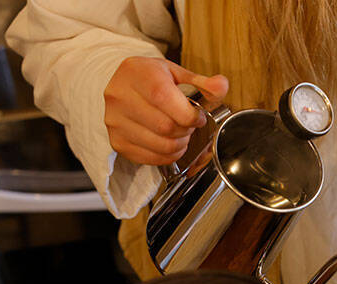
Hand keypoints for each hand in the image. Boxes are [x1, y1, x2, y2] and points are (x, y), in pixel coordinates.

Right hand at [104, 57, 228, 165]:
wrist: (120, 85)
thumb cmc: (150, 79)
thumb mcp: (175, 73)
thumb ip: (202, 82)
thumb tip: (221, 86)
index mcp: (137, 74)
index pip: (166, 100)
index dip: (190, 115)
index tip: (197, 117)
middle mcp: (120, 97)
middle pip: (166, 127)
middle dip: (187, 130)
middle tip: (188, 125)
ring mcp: (115, 121)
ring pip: (161, 146)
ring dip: (180, 144)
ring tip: (180, 133)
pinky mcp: (117, 141)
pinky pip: (152, 158)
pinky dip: (169, 156)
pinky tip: (170, 143)